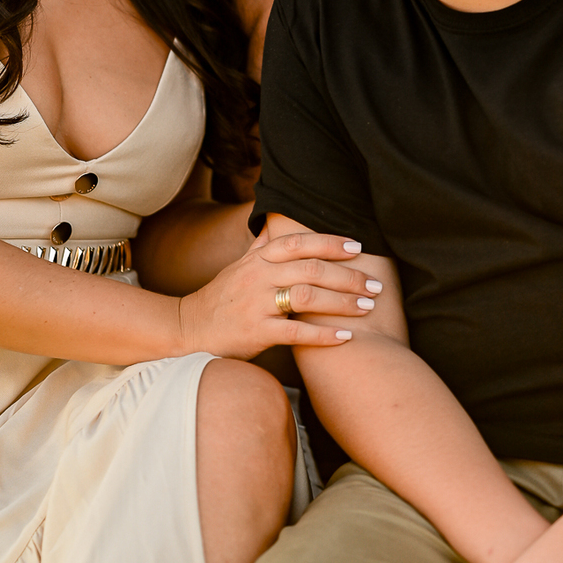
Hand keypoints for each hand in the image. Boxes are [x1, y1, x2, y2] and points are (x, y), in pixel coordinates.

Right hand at [175, 228, 380, 357]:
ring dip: (341, 302)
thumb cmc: (220, 298)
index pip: (299, 243)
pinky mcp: (256, 333)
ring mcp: (256, 304)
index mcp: (258, 259)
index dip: (330, 242)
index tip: (358, 248)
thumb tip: (276, 224)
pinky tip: (345, 337)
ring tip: (366, 307)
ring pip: (307, 297)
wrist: (188, 330)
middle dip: (347, 276)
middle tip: (374, 284)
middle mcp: (258, 277)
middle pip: (310, 268)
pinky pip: (295, 332)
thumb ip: (261, 246)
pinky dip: (323, 335)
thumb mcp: (238, 266)